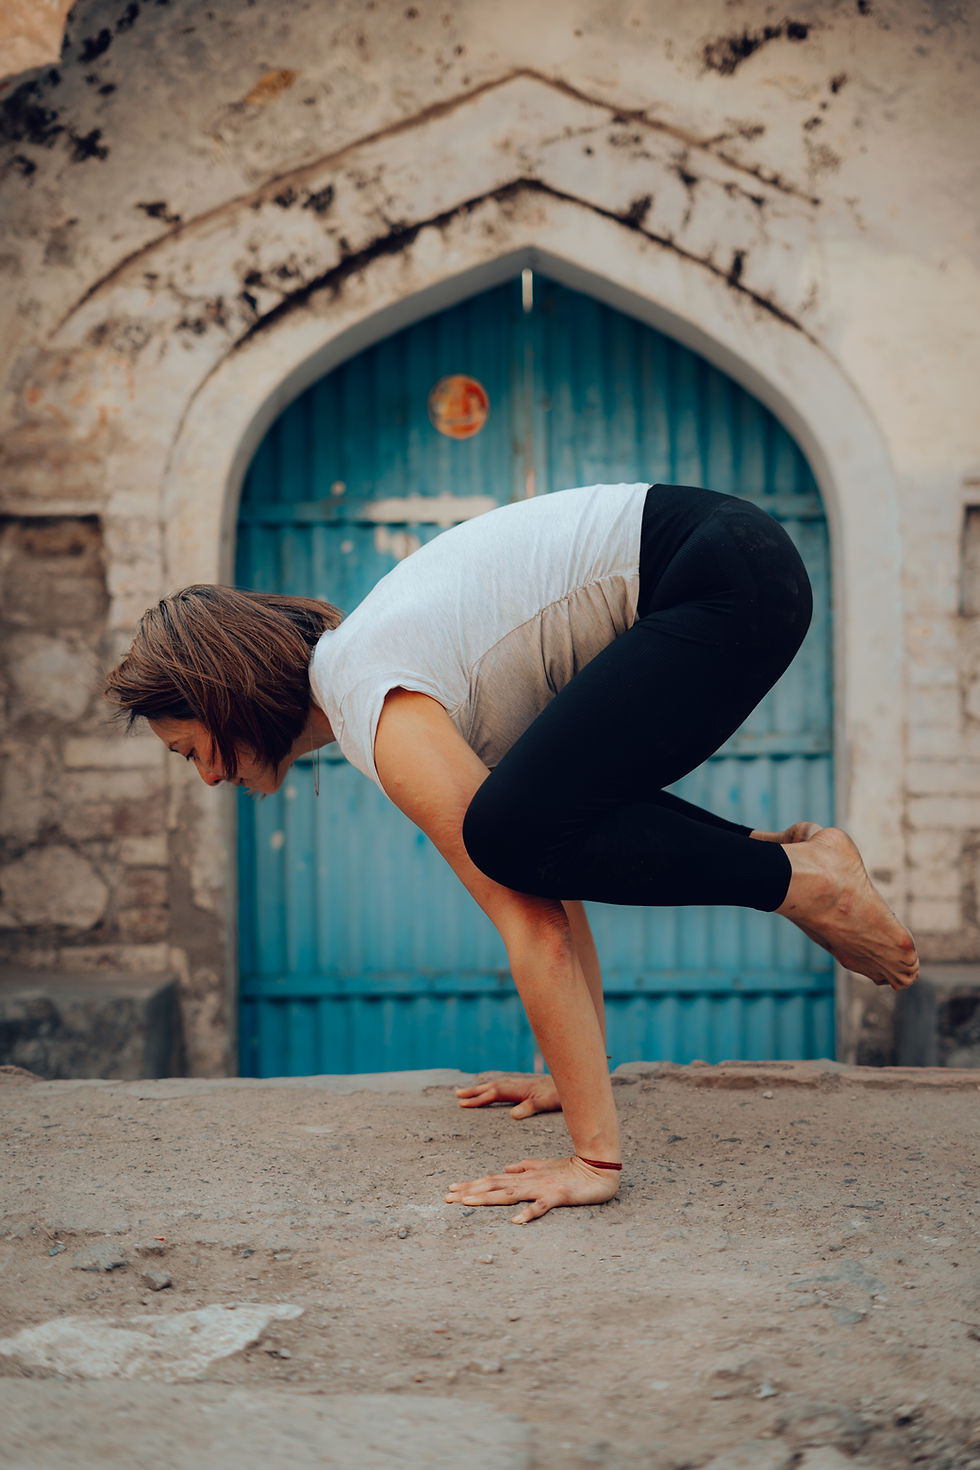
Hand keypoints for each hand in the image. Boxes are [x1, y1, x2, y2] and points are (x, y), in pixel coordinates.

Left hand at [444, 1154, 620, 1223]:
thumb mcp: (545, 1167)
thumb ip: (525, 1167)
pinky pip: (541, 1206)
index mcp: (524, 1176)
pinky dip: (528, 1212)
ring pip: (509, 1193)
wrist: (598, 1168)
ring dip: (487, 1198)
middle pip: (494, 1186)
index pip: (493, 1179)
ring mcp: (541, 1188)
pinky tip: (516, 1221)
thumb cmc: (572, 1169)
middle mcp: (528, 1181)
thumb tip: (507, 1168)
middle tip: (447, 1197)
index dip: (472, 1184)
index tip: (451, 1189)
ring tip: (467, 1202)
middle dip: (470, 1191)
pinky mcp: (557, 1196)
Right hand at [454, 1074, 561, 1117]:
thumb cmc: (560, 1094)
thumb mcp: (546, 1103)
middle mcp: (517, 1084)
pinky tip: (490, 1090)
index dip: (478, 1099)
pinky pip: (503, 1086)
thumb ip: (530, 1108)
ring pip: (495, 1085)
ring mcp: (521, 1084)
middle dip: (474, 1091)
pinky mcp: (525, 1086)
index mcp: (519, 1089)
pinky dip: (491, 1087)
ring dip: (480, 1088)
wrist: (573, 1080)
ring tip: (465, 1092)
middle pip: (491, 1086)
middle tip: (456, 1095)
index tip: (462, 1104)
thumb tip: (512, 1115)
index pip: (493, 1093)